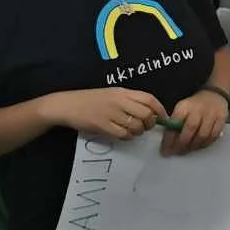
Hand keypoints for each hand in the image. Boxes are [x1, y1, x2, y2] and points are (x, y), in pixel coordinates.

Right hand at [40, 86, 166, 142]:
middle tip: (145, 126)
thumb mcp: (112, 93)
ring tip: (132, 130)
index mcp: (122, 92)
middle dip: (150, 123)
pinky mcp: (102, 126)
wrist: (66, 105)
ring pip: (136, 126)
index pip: (149, 99)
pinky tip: (123, 134)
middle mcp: (118, 101)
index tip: (164, 118)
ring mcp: (110, 114)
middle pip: (146, 114)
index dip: (160, 110)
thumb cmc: (91, 99)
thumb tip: (151, 112)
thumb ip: (130, 100)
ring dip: (138, 132)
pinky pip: (123, 134)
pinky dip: (127, 137)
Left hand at [161, 87, 228, 153]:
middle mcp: (198, 110)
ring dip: (193, 146)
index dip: (169, 139)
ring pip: (203, 135)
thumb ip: (175, 123)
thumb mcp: (181, 109)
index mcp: (184, 107)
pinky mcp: (222, 119)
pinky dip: (205, 144)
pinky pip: (213, 136)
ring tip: (186, 150)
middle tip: (176, 152)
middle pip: (190, 130)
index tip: (165, 149)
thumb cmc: (194, 105)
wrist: (214, 95)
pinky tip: (198, 146)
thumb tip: (168, 141)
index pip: (175, 124)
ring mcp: (211, 114)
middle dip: (181, 144)